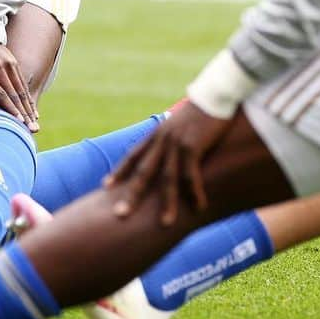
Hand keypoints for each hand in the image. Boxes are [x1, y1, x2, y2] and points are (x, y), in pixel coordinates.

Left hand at [0, 40, 38, 130]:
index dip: (9, 109)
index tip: (18, 122)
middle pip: (13, 94)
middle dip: (23, 113)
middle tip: (31, 128)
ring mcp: (7, 64)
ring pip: (20, 89)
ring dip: (28, 107)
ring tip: (34, 122)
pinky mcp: (13, 62)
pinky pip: (22, 82)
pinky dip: (27, 97)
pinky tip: (32, 109)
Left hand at [106, 101, 233, 224]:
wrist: (214, 95)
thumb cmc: (198, 112)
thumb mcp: (177, 124)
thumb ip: (170, 139)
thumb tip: (167, 152)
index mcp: (155, 134)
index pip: (132, 156)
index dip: (119, 172)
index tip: (105, 187)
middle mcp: (161, 139)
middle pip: (143, 171)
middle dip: (132, 194)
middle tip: (120, 214)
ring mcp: (176, 143)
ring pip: (167, 178)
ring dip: (166, 203)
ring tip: (165, 224)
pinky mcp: (193, 145)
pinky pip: (192, 174)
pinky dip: (194, 192)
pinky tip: (198, 207)